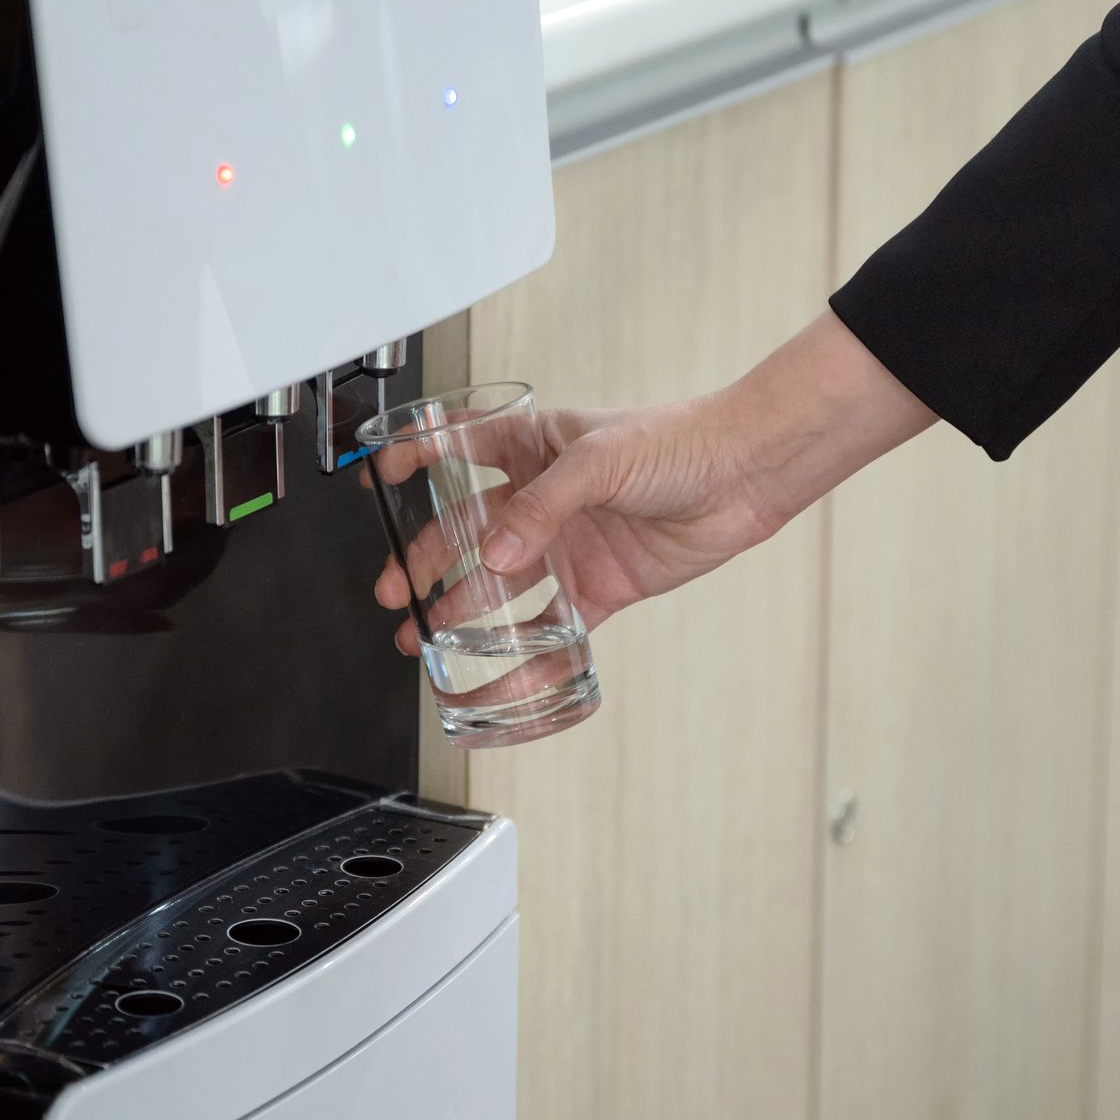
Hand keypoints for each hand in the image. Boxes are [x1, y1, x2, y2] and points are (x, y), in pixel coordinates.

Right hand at [372, 311, 934, 653]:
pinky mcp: (599, 588)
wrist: (744, 474)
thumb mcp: (600, 459)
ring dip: (460, 613)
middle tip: (396, 594)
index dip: (415, 459)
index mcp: (534, 444)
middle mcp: (544, 497)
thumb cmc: (680, 441)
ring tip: (423, 641)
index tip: (375, 480)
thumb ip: (543, 506)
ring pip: (500, 586)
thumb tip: (497, 553)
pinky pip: (552, 629)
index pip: (458, 445)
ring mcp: (568, 544)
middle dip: (427, 563)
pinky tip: (499, 678)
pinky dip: (526, 658)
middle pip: (468, 532)